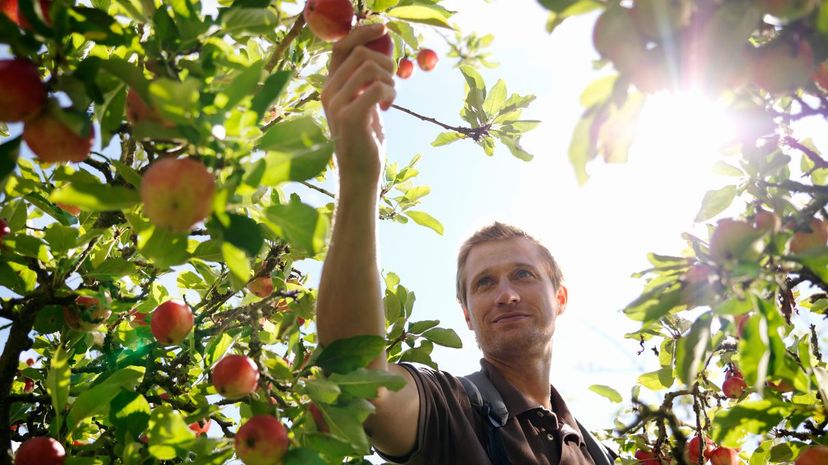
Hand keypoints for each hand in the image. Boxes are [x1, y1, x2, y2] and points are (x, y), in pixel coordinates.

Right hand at [321, 24, 395, 184]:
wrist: (360, 172)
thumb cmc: (366, 138)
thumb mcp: (364, 103)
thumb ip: (366, 81)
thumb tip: (383, 53)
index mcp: (330, 86)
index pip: (340, 46)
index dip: (361, 32)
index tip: (383, 29)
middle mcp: (328, 92)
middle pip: (358, 53)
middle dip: (384, 62)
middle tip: (392, 81)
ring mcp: (337, 104)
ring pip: (369, 67)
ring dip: (389, 79)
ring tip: (390, 97)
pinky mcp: (350, 116)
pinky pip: (376, 88)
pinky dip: (390, 93)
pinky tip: (387, 107)